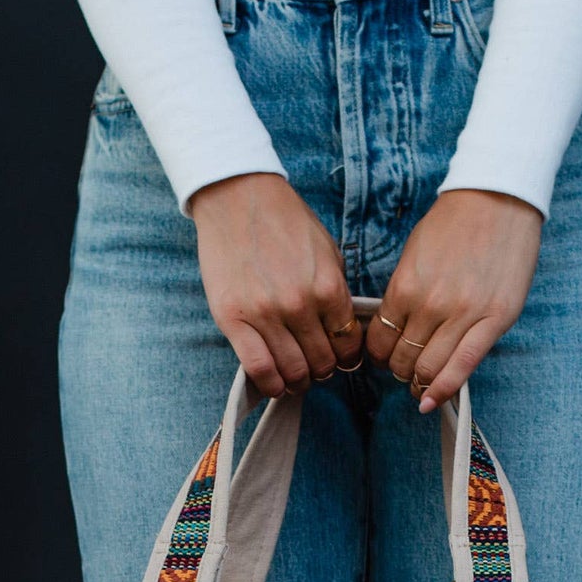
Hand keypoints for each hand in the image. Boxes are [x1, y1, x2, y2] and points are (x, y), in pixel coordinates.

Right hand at [187, 172, 363, 396]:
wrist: (237, 197)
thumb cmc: (284, 221)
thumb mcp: (326, 251)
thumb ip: (336, 292)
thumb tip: (343, 332)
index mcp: (328, 287)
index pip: (348, 344)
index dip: (346, 358)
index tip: (339, 358)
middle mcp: (299, 304)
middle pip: (322, 363)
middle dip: (323, 371)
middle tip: (315, 367)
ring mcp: (265, 314)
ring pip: (293, 371)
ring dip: (298, 381)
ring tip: (296, 377)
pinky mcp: (233, 319)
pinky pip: (259, 368)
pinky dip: (271, 384)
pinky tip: (275, 383)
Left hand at [364, 189, 542, 411]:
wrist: (497, 199)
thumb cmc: (454, 224)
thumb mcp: (414, 255)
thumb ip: (403, 293)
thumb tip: (393, 328)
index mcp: (405, 286)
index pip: (380, 339)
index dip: (378, 355)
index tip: (384, 356)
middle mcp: (431, 305)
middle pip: (402, 359)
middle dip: (398, 371)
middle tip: (403, 370)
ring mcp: (464, 315)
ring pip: (429, 369)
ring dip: (418, 383)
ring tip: (419, 384)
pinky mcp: (494, 320)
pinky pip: (463, 366)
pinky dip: (443, 390)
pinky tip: (430, 401)